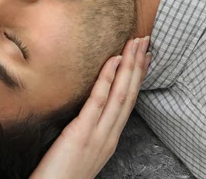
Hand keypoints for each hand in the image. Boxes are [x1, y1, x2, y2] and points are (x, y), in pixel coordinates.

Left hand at [29, 37, 150, 178]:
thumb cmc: (60, 175)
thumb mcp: (81, 149)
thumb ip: (87, 131)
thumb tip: (86, 113)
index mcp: (108, 138)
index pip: (128, 103)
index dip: (137, 78)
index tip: (144, 58)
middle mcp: (109, 136)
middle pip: (129, 95)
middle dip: (138, 66)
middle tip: (145, 41)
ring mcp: (98, 135)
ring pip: (121, 95)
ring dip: (129, 67)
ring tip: (135, 44)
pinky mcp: (82, 134)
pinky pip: (98, 102)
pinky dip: (107, 79)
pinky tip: (112, 61)